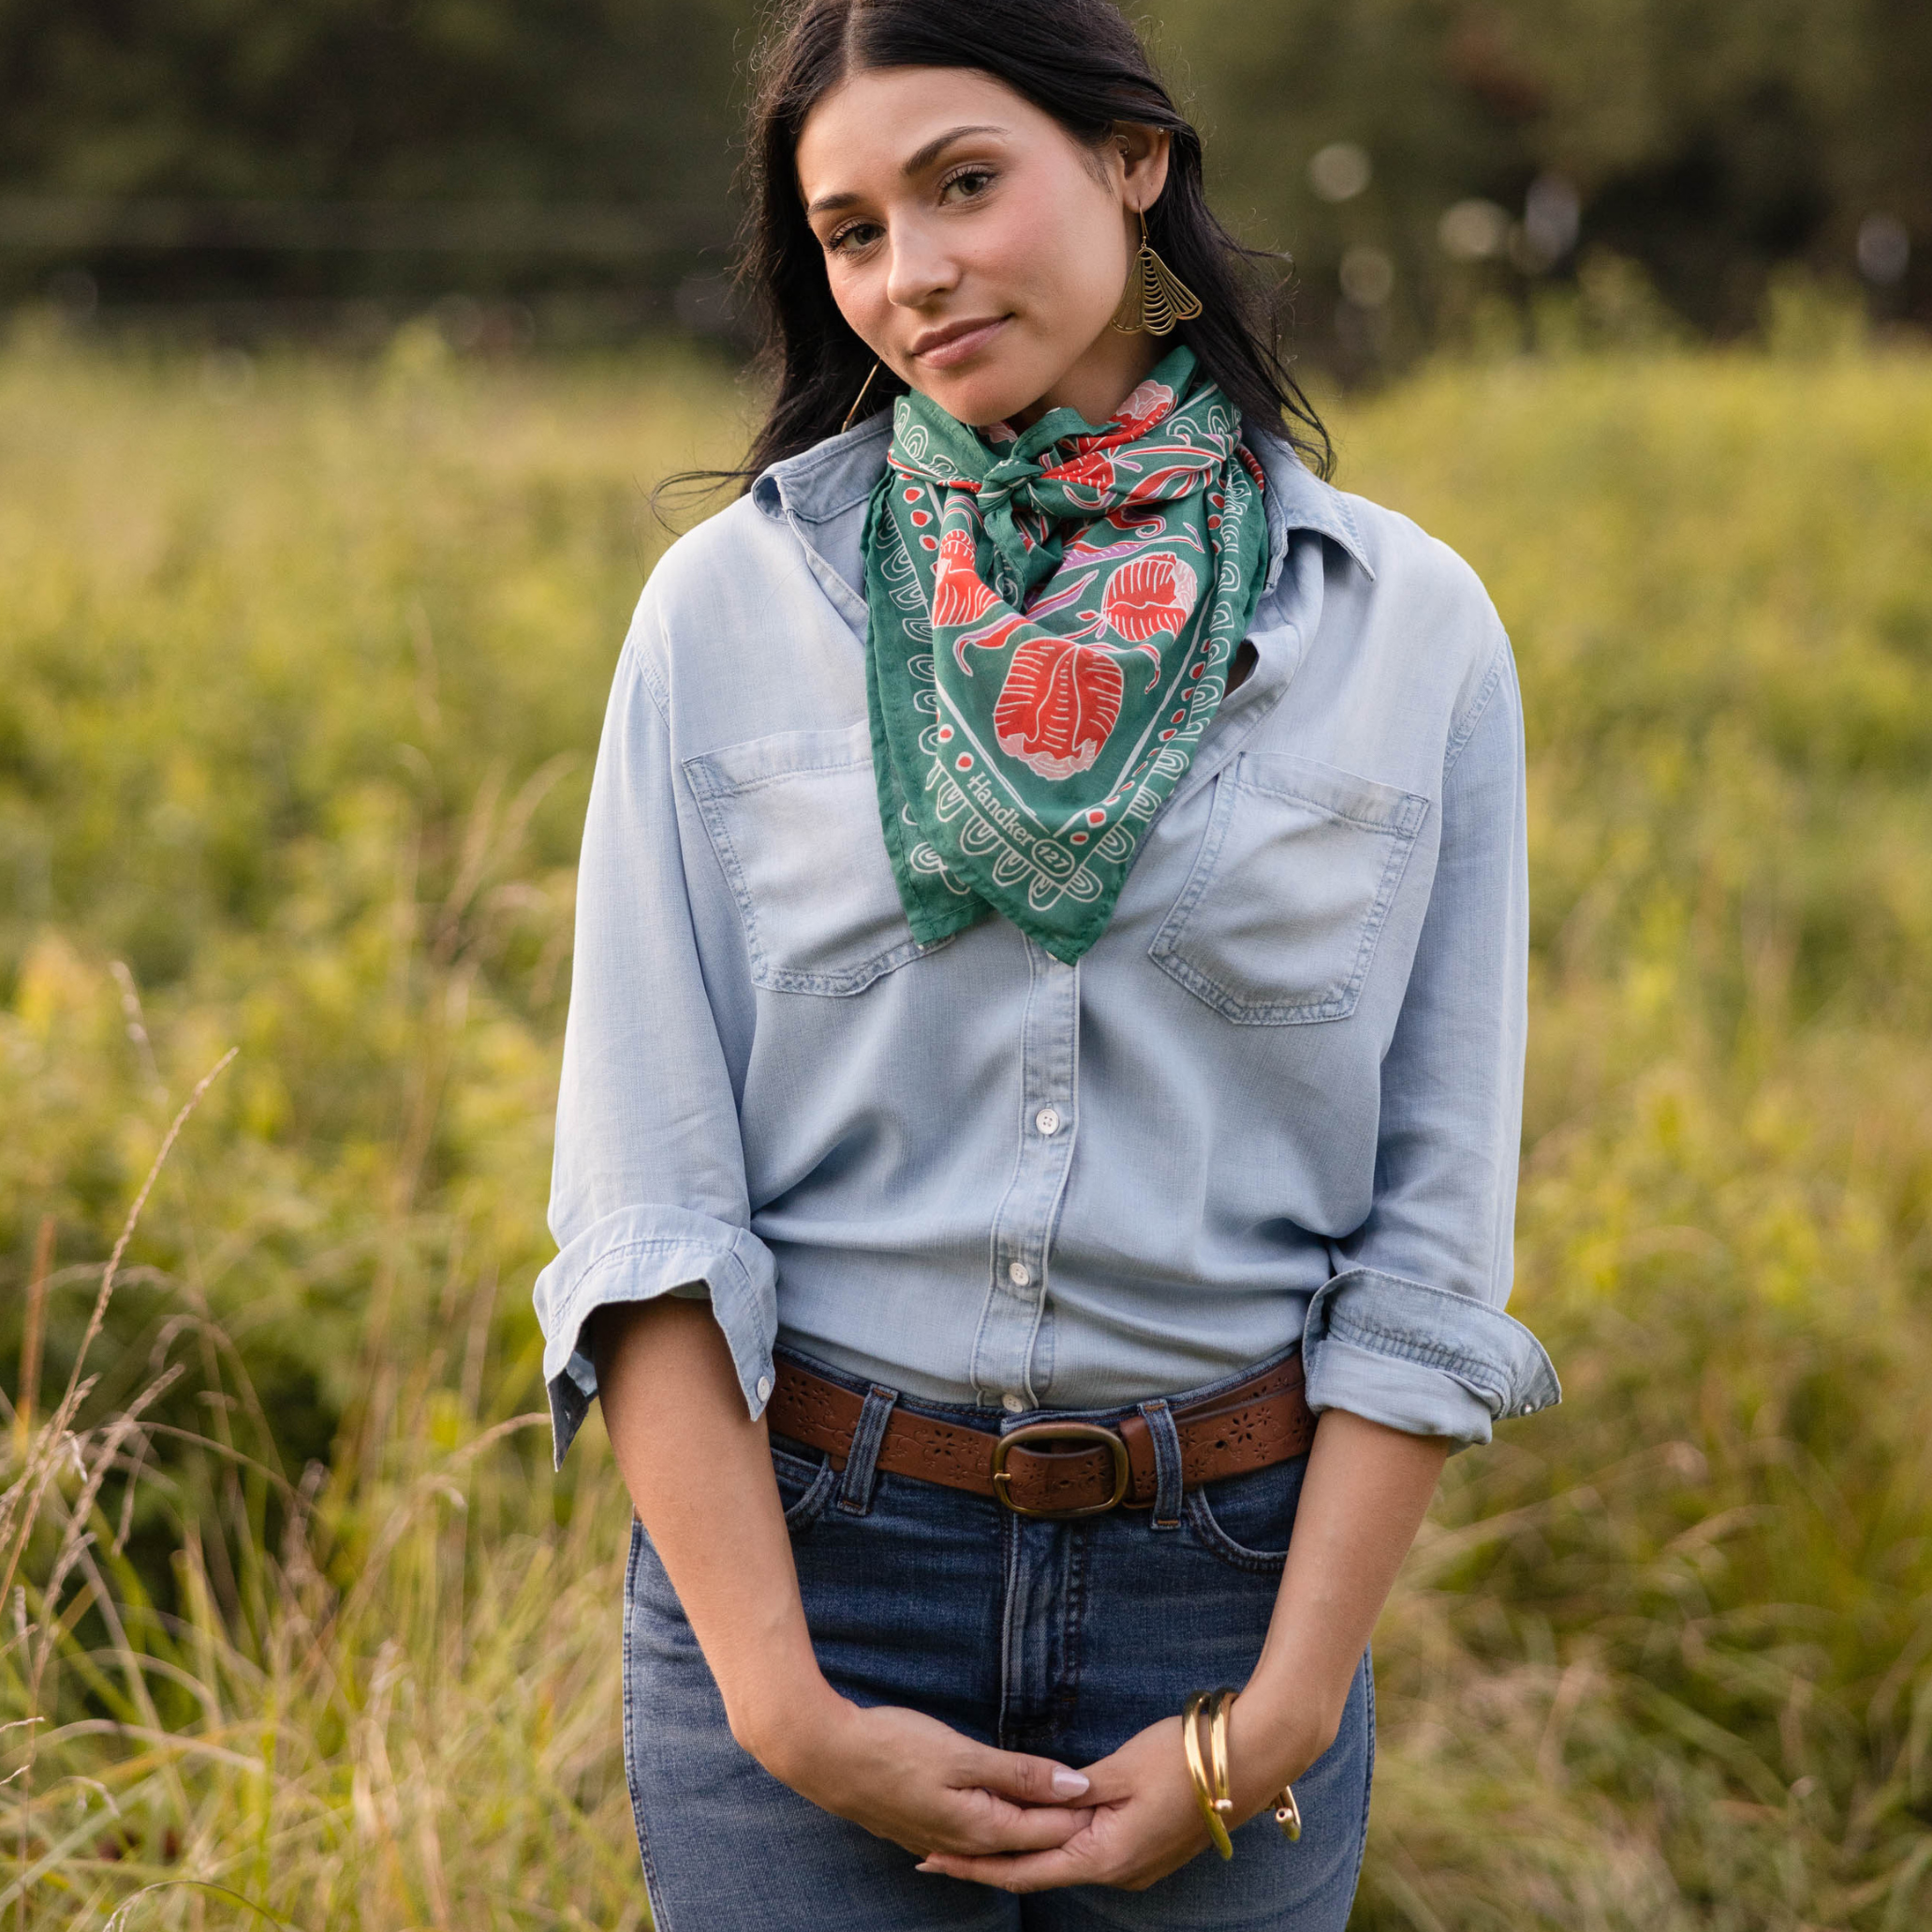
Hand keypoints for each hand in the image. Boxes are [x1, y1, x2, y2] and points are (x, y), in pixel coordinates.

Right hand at [754, 1686, 1095, 1860]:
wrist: (823, 1755)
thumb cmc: (892, 1747)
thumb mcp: (963, 1755)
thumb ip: (1021, 1773)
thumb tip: (1076, 1785)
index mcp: (981, 1829)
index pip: (1050, 1829)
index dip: (1084, 1811)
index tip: (1118, 1794)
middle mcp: (963, 1844)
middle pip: (1028, 1838)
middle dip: (1064, 1821)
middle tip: (1105, 1800)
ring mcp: (937, 1839)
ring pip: (999, 1835)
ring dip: (1031, 1819)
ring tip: (1065, 1803)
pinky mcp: (918, 1825)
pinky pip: (972, 1833)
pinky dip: (998, 1821)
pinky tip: (1004, 1816)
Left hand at [914, 1698, 1333, 1893]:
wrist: (1253, 1759)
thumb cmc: (1184, 1758)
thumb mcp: (1121, 1768)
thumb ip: (1074, 1788)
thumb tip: (1036, 1799)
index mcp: (1105, 1858)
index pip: (1023, 1871)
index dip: (975, 1865)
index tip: (932, 1857)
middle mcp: (1118, 1872)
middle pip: (1038, 1873)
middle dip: (987, 1862)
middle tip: (936, 1851)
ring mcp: (1135, 1864)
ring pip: (1062, 1863)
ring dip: (1019, 1853)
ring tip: (973, 1840)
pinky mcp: (1147, 1849)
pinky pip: (1087, 1852)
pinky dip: (1053, 1844)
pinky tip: (1035, 1830)